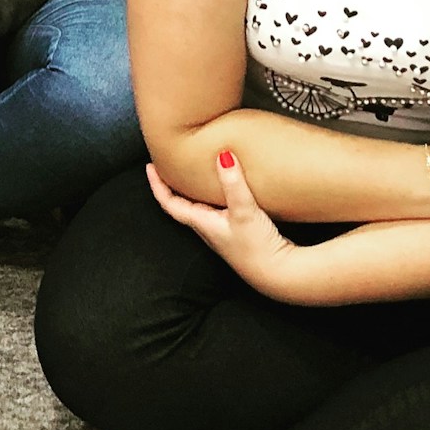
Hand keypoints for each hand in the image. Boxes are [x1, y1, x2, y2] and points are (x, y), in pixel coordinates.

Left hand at [146, 155, 311, 301]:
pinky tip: (226, 185)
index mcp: (202, 223)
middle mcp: (208, 228)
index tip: (150, 166)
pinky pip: (218, 207)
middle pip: (182, 204)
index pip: (170, 203)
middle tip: (170, 163)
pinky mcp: (239, 230)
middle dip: (174, 184)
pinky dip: (215, 193)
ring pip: (201, 205)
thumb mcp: (244, 212)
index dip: (157, 185)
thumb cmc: (258, 249)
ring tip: (194, 168)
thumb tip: (222, 155)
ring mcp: (223, 230)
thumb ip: (233, 184)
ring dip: (194, 188)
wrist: (280, 274)